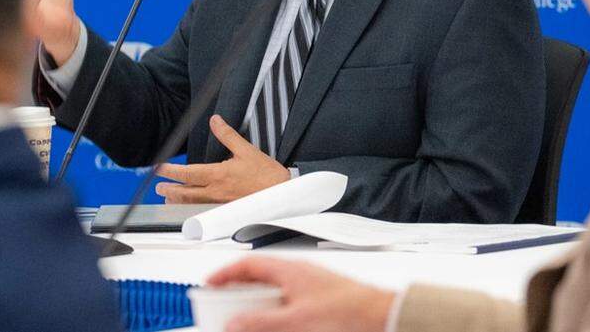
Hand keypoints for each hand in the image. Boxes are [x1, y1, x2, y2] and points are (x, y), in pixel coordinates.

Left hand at [155, 115, 289, 202]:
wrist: (280, 194)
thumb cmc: (266, 175)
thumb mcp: (246, 150)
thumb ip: (227, 135)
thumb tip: (215, 121)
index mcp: (219, 175)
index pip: (188, 173)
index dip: (171, 171)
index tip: (159, 168)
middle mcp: (215, 191)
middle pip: (185, 192)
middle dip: (169, 189)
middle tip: (158, 186)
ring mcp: (219, 203)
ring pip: (192, 204)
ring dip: (177, 200)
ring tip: (167, 197)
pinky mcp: (225, 210)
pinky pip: (203, 210)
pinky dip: (191, 208)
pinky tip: (188, 206)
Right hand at [207, 257, 393, 331]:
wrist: (380, 316)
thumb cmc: (347, 310)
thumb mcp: (295, 320)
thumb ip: (261, 322)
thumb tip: (234, 323)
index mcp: (289, 270)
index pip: (248, 265)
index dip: (225, 274)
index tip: (209, 286)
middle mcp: (298, 274)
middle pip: (258, 280)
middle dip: (238, 295)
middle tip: (224, 310)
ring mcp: (309, 287)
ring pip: (273, 294)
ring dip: (257, 307)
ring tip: (246, 323)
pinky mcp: (318, 301)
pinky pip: (287, 304)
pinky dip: (275, 313)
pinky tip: (276, 326)